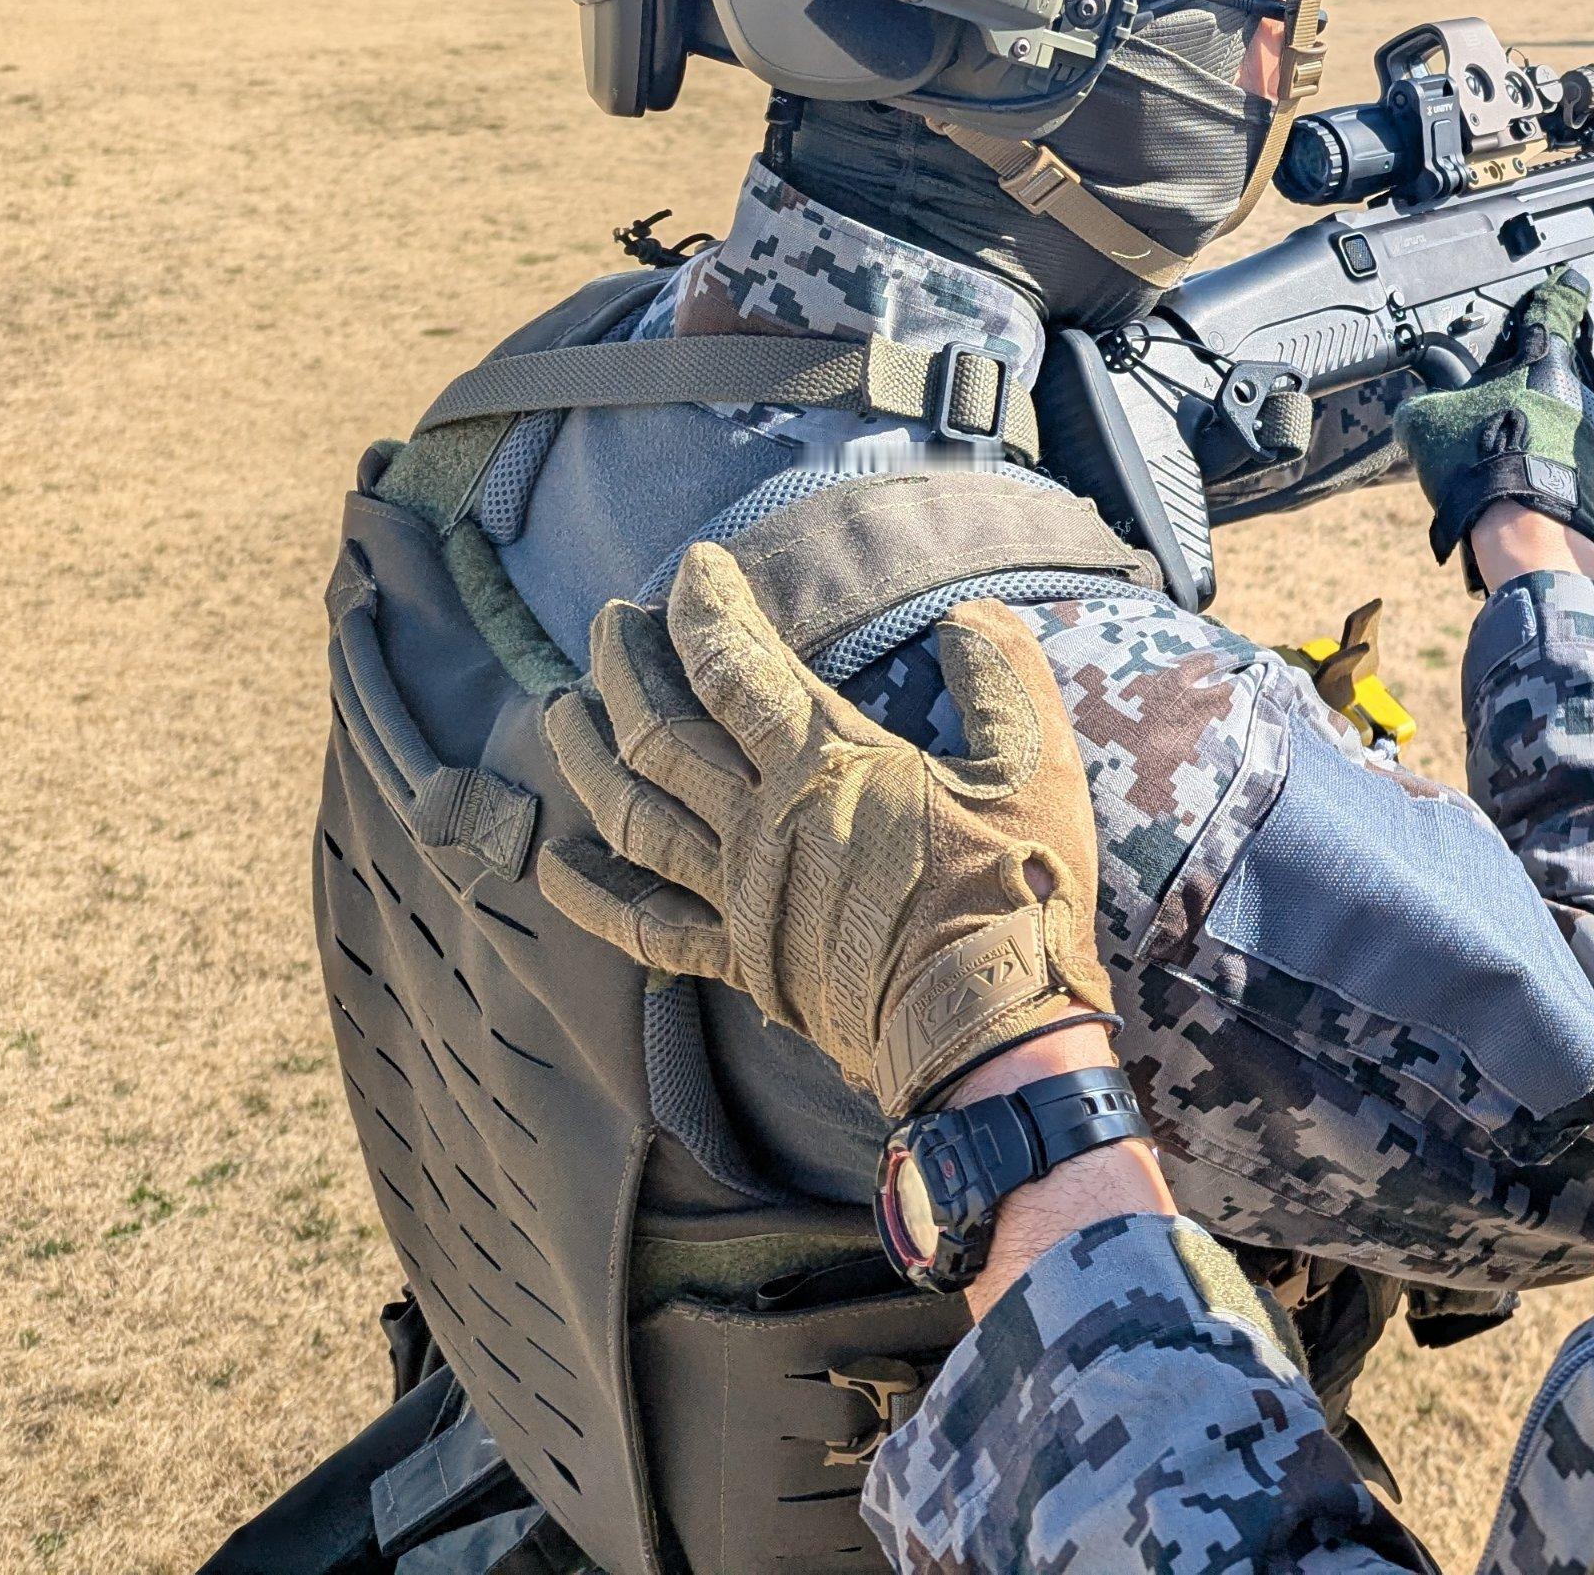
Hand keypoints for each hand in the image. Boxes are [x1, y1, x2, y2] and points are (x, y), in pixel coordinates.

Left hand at [537, 540, 1114, 1119]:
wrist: (985, 1028)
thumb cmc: (1013, 891)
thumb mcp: (1034, 769)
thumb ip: (1002, 681)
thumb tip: (972, 617)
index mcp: (827, 765)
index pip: (739, 666)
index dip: (707, 608)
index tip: (695, 565)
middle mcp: (762, 821)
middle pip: (661, 730)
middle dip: (626, 666)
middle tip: (609, 621)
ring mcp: (741, 892)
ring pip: (634, 812)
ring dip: (589, 756)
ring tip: (562, 710)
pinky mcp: (743, 957)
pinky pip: (645, 925)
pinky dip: (594, 895)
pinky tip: (559, 863)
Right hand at [1393, 270, 1593, 572]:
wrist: (1531, 541)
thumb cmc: (1483, 470)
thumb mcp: (1427, 423)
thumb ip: (1423, 399)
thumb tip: (1416, 400)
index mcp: (1542, 363)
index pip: (1553, 309)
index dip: (1556, 291)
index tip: (1568, 279)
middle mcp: (1579, 392)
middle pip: (1549, 373)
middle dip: (1522, 386)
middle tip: (1489, 407)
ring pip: (1559, 418)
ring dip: (1533, 429)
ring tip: (1497, 458)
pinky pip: (1567, 458)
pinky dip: (1545, 465)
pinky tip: (1516, 484)